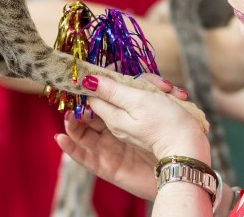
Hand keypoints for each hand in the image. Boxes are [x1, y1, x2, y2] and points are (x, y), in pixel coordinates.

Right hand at [55, 73, 209, 198]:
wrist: (182, 157)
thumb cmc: (166, 125)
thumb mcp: (137, 102)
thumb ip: (112, 92)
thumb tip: (90, 78)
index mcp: (126, 107)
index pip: (102, 94)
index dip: (91, 87)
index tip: (81, 78)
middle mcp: (117, 126)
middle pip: (90, 113)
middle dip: (80, 105)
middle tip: (73, 99)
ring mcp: (111, 146)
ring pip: (84, 131)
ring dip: (73, 122)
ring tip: (68, 116)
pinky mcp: (107, 165)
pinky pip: (84, 156)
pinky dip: (71, 146)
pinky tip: (61, 138)